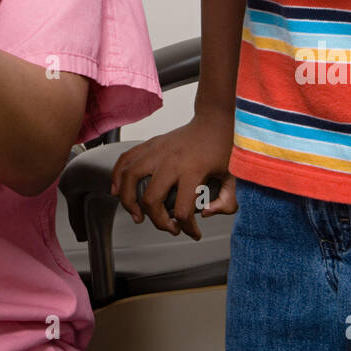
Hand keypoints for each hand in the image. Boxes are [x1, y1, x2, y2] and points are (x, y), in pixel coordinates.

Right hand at [109, 106, 236, 240]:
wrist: (215, 118)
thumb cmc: (224, 146)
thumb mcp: (234, 177)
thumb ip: (226, 201)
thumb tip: (205, 214)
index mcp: (192, 170)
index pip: (182, 210)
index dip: (188, 228)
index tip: (194, 232)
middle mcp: (170, 160)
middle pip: (151, 199)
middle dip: (158, 221)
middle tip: (169, 227)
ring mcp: (157, 150)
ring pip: (129, 178)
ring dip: (128, 201)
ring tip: (137, 216)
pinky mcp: (150, 144)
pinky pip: (125, 160)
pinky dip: (117, 176)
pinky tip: (116, 190)